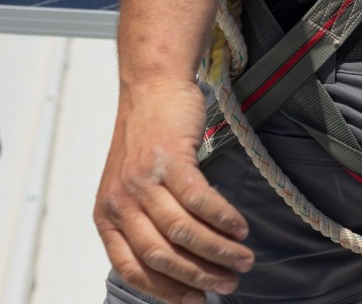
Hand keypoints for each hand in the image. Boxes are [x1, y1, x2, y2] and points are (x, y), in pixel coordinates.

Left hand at [94, 80, 253, 302]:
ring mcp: (144, 180)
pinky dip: (223, 218)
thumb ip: (147, 222)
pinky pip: (200, 199)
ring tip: (244, 257)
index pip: (133, 268)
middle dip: (200, 274)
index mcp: (107, 215)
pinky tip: (240, 227)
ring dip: (219, 249)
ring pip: (183, 230)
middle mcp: (120, 201)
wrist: (152, 89)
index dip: (167, 290)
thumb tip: (184, 263)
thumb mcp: (133, 187)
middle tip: (230, 281)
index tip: (196, 300)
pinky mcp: (171, 159)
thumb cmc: (149, 139)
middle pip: (161, 254)